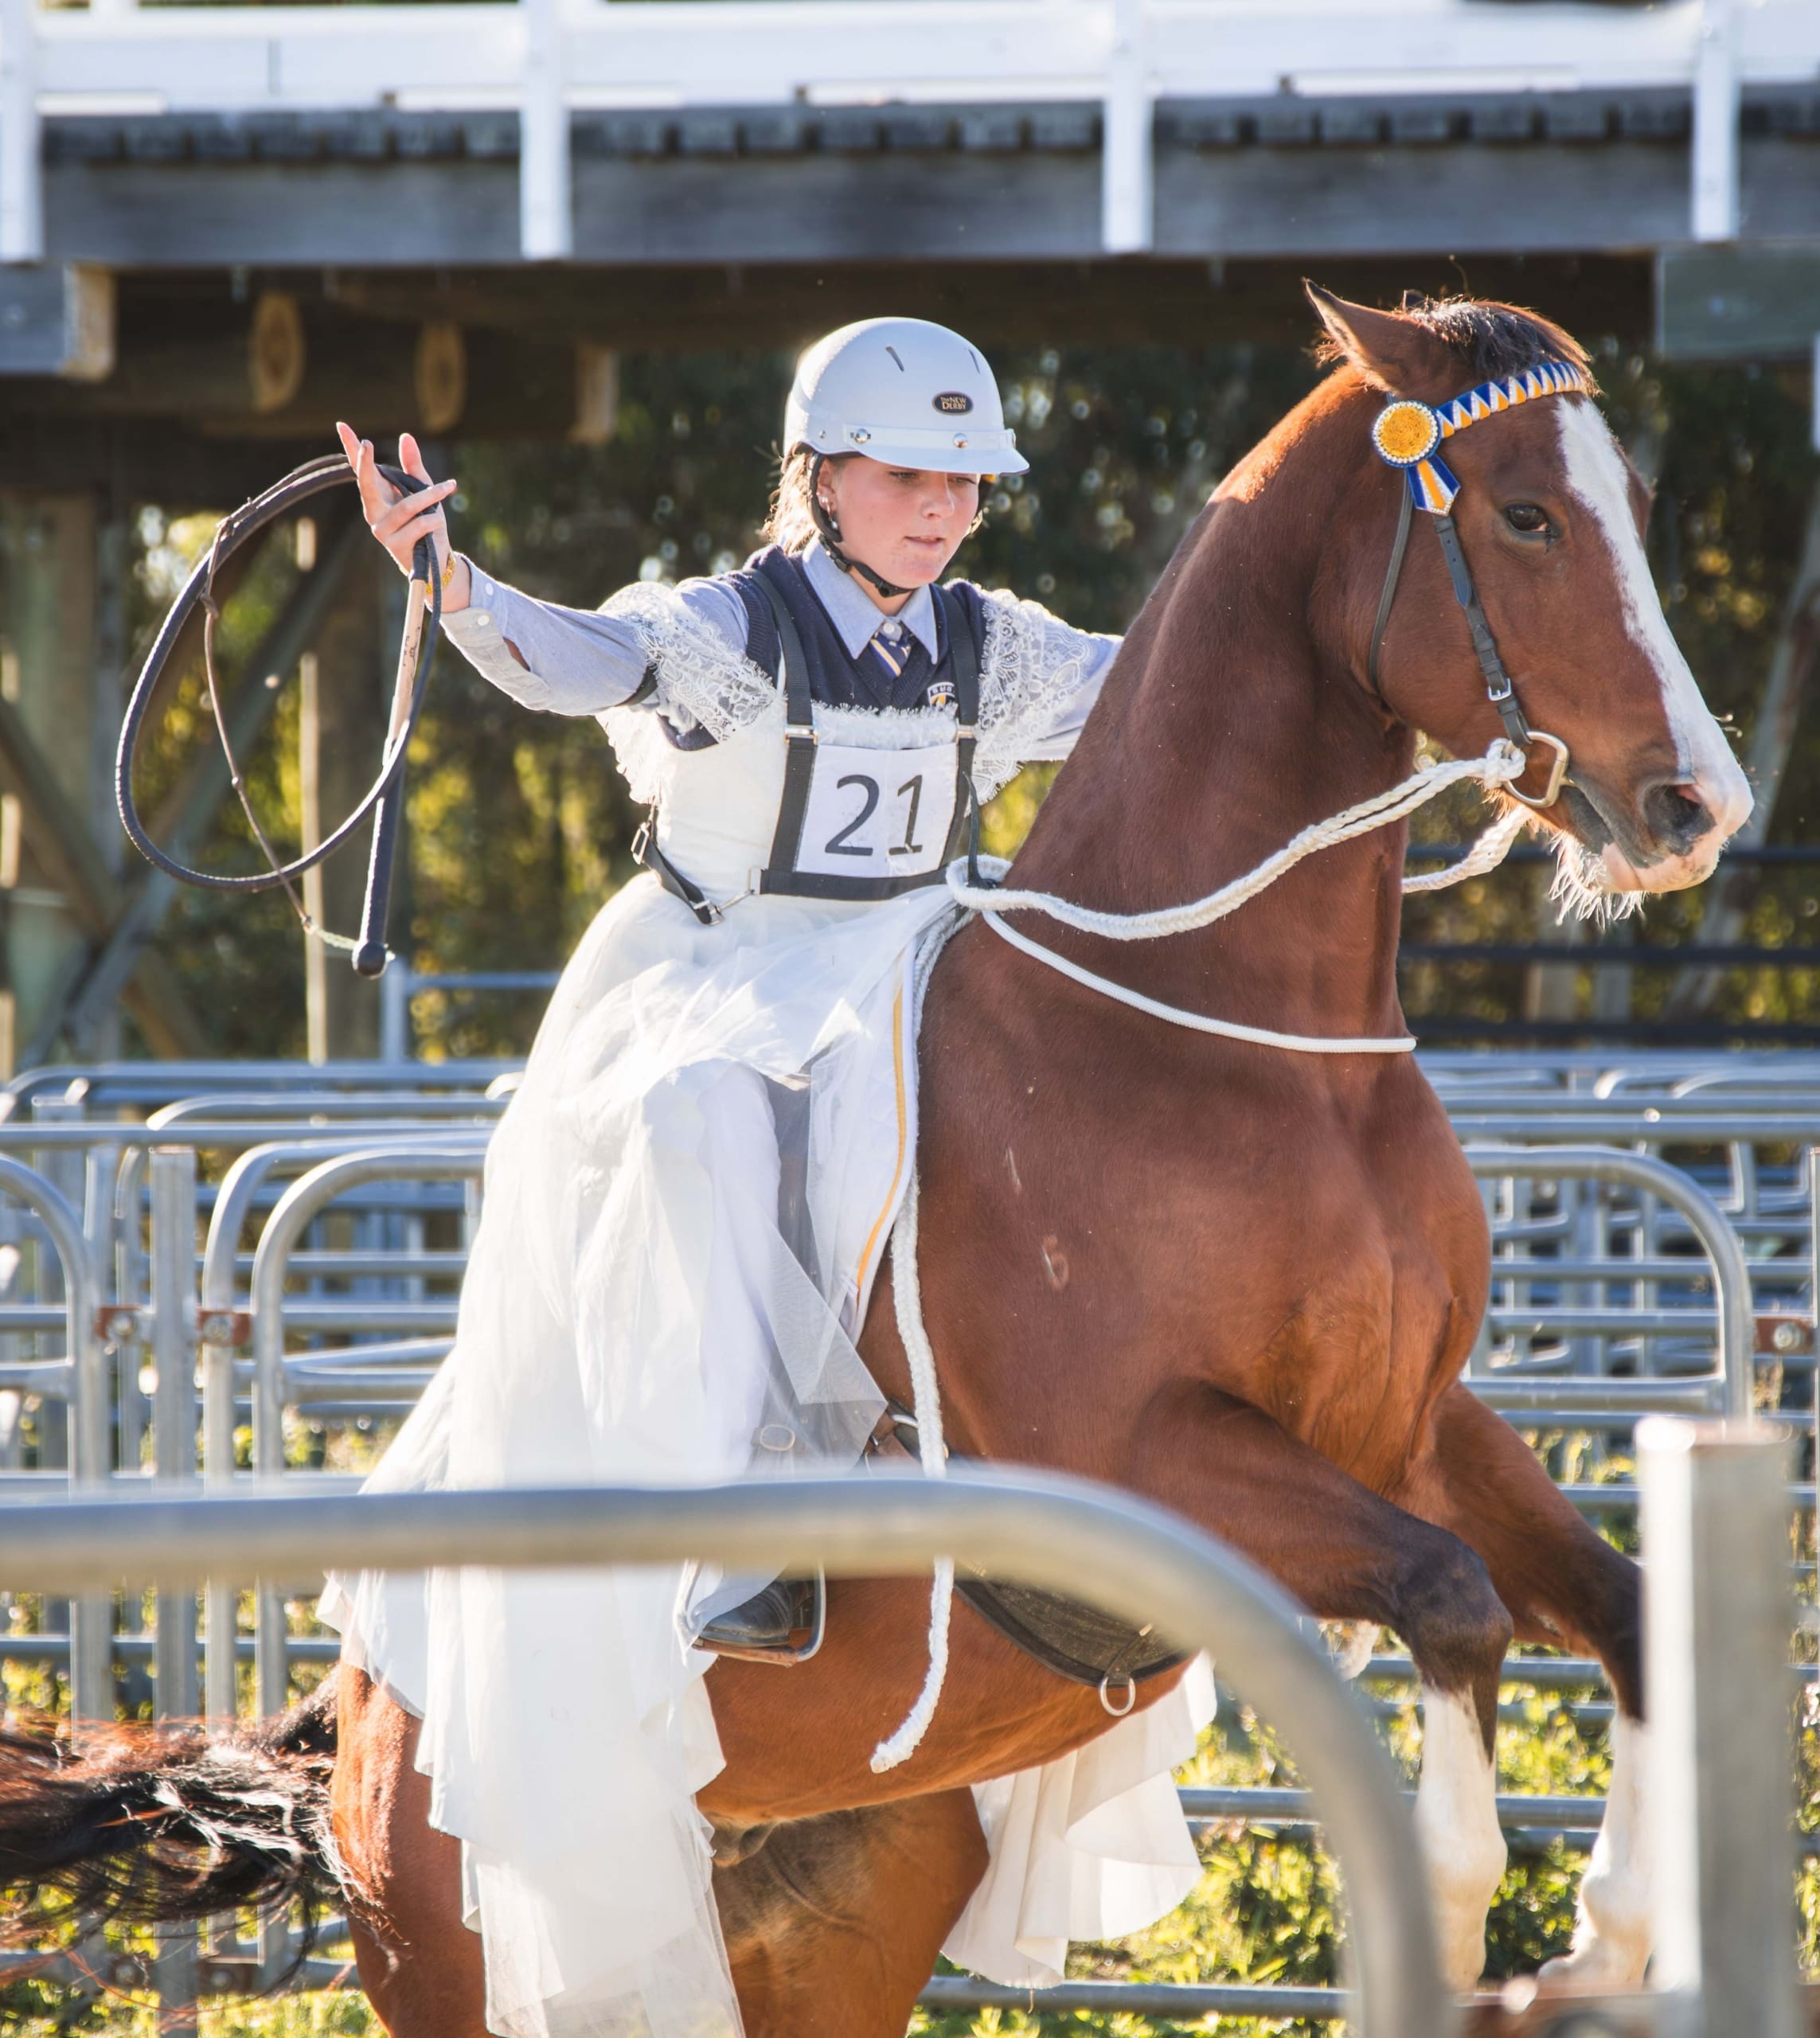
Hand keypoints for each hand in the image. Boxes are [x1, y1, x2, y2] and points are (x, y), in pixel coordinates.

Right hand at [335, 424, 470, 610]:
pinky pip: (418, 525)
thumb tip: (405, 436)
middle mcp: (373, 511)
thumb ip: (413, 466)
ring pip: (406, 506)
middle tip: (366, 443)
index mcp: (378, 495)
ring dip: (430, 496)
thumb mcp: (423, 491)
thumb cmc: (427, 523)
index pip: (361, 469)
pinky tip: (439, 521)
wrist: (436, 561)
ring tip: (447, 488)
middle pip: (366, 484)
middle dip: (366, 463)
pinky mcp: (394, 545)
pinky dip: (433, 519)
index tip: (342, 426)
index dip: (351, 448)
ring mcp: (381, 529)